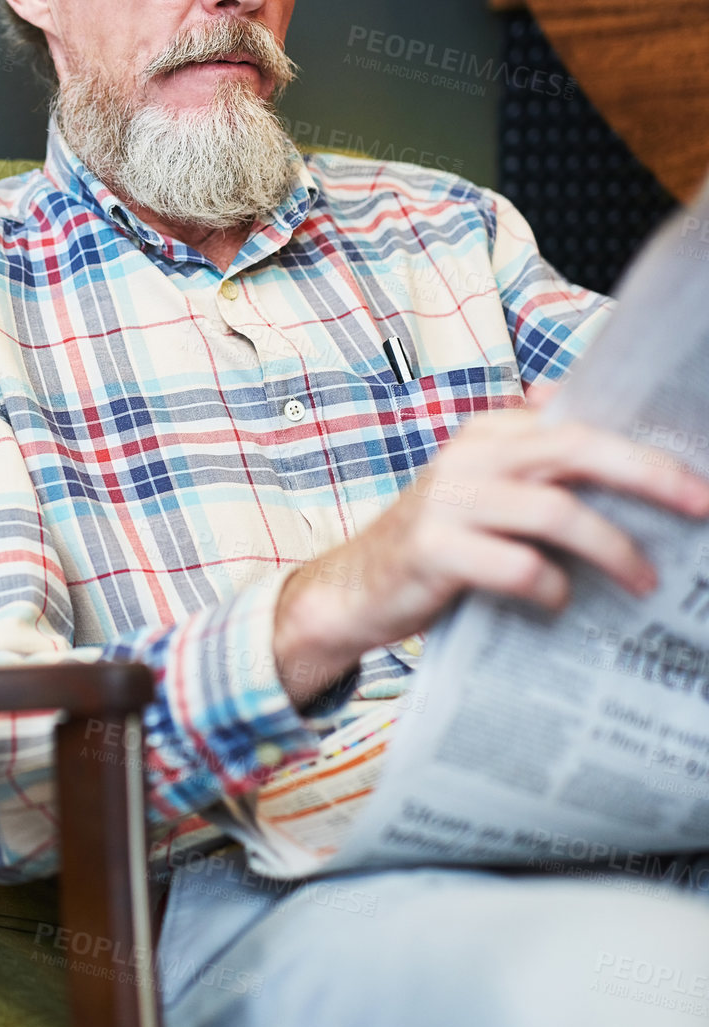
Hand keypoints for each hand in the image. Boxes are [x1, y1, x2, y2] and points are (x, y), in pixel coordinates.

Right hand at [272, 399, 708, 706]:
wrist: (352, 589)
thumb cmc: (436, 543)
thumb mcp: (483, 490)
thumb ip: (535, 461)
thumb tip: (598, 426)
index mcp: (488, 434)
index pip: (579, 425)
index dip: (643, 450)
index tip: (697, 480)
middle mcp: (469, 457)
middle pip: (575, 449)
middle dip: (648, 477)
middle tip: (699, 507)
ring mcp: (448, 502)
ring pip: (554, 511)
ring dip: (612, 548)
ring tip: (644, 581)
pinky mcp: (432, 550)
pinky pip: (514, 567)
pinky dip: (550, 588)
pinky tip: (558, 601)